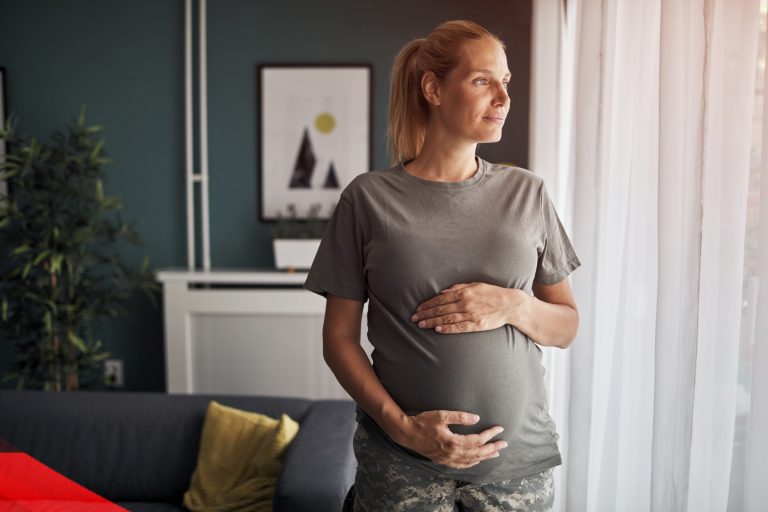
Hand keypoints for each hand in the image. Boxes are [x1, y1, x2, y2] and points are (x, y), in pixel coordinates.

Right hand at [390, 410, 507, 468]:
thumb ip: (459, 417)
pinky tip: (477, 460)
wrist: (406, 433)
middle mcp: (452, 453)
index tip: (499, 428)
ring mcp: (447, 459)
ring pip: (471, 460)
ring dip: (485, 457)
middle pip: (477, 453)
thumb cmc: (423, 421)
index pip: (477, 440)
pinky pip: (461, 465)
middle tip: (505, 444)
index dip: (489, 434)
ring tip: (496, 453)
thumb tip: (476, 418)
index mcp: (453, 441)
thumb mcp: (441, 415)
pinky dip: (472, 463)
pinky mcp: (443, 460)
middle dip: (492, 448)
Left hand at [410, 282, 524, 333]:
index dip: (428, 304)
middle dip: (426, 314)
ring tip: (421, 325)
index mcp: (464, 292)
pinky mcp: (476, 325)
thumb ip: (458, 287)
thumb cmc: (491, 293)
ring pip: (447, 319)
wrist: (509, 304)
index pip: (440, 299)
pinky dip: (447, 328)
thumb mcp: (475, 285)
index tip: (418, 309)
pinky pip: (459, 327)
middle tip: (414, 318)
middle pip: (441, 309)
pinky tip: (438, 330)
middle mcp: (465, 303)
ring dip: (432, 322)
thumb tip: (443, 292)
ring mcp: (471, 314)